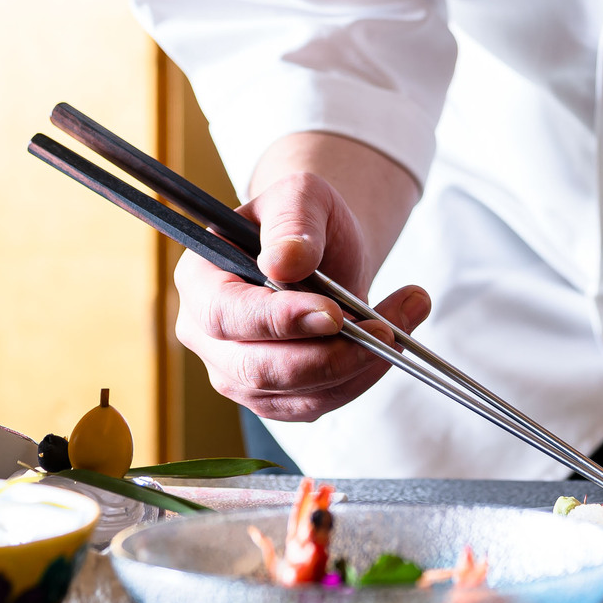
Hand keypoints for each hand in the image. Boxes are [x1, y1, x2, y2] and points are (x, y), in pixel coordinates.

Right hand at [173, 168, 430, 422]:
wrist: (321, 251)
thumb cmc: (302, 221)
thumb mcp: (301, 197)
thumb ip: (291, 222)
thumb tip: (283, 263)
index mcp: (200, 280)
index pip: (225, 314)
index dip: (277, 321)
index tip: (333, 314)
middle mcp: (206, 335)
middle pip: (257, 370)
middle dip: (328, 356)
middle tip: (385, 329)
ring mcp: (236, 373)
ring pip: (294, 395)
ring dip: (356, 367)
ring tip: (401, 321)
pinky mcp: (273, 398)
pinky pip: (317, 405)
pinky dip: (359, 379)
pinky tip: (387, 345)